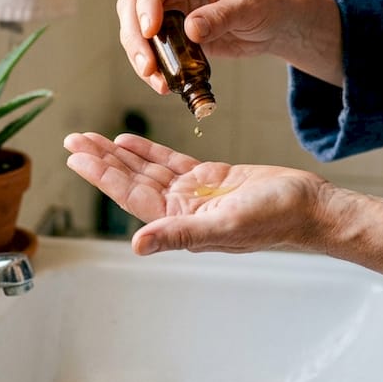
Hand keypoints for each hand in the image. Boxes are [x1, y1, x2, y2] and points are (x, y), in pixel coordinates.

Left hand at [63, 132, 382, 281]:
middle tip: (71, 139)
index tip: (76, 157)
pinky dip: (148, 151)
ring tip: (89, 137)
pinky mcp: (210, 178)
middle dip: (100, 160)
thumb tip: (137, 245)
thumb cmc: (276, 221)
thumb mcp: (224, 226)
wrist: (311, 207)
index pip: (131, 197)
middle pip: (131, 181)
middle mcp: (181, 210)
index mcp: (180, 223)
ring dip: (118, 154)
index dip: (102, 175)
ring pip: (146, 170)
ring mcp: (194, 194)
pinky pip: (171, 163)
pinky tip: (127, 140)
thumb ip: (179, 234)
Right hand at [116, 0, 344, 91]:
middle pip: (134, 2)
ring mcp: (169, 7)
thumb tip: (190, 30)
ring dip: (140, 55)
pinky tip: (163, 83)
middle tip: (148, 65)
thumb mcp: (249, 7)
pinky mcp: (171, 32)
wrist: (275, 24)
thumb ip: (221, 16)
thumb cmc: (267, 3)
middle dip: (135, 35)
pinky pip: (151, 48)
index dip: (147, 1)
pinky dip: (153, 66)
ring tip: (157, 82)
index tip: (151, 30)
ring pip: (136, 27)